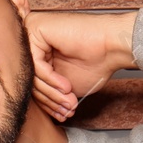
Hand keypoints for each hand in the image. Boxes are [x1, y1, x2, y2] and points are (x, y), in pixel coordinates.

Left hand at [24, 10, 138, 122]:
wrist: (114, 46)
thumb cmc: (95, 63)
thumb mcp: (64, 86)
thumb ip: (46, 91)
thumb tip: (28, 106)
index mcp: (38, 52)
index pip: (33, 82)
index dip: (47, 102)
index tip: (62, 115)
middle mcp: (32, 40)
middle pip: (30, 79)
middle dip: (50, 100)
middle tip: (67, 111)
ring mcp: (31, 31)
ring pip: (32, 73)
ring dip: (52, 93)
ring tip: (69, 101)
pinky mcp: (35, 26)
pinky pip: (36, 63)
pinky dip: (51, 79)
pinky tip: (66, 86)